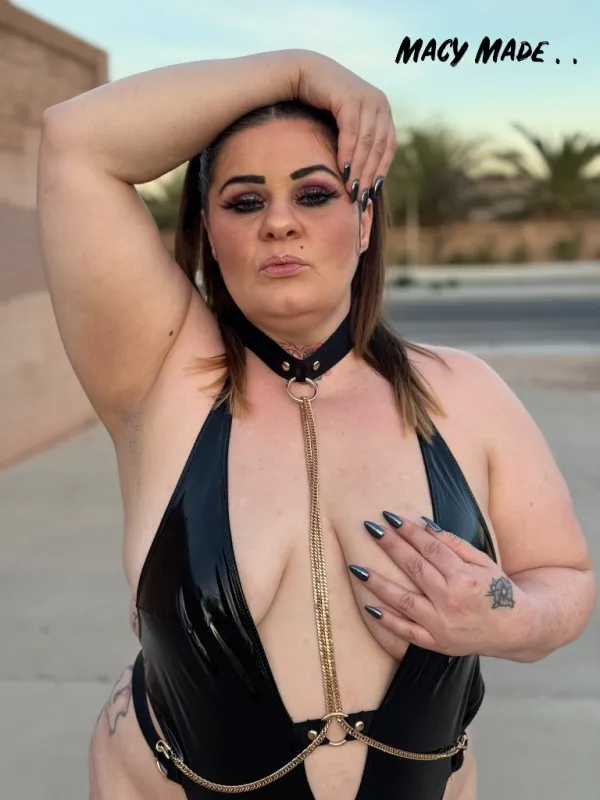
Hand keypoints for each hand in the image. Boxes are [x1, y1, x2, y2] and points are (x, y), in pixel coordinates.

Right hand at [295, 50, 396, 202]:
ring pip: (367, 142)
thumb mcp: (346, 125)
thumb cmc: (323, 105)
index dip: (380, 172)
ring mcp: (367, 99)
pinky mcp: (350, 98)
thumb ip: (359, 143)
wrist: (304, 75)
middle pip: (379, 147)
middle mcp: (380, 104)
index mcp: (383, 112)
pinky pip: (352, 132)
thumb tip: (364, 176)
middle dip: (369, 175)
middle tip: (360, 197)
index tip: (371, 193)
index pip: (388, 148)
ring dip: (359, 168)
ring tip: (351, 189)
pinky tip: (342, 169)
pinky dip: (348, 153)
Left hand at [350, 513, 534, 657]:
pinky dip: (387, 621)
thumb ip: (453, 544)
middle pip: (414, 568)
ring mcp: (442, 624)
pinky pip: (407, 632)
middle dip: (390, 546)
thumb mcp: (482, 561)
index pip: (429, 548)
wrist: (517, 629)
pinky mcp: (437, 643)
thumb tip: (424, 525)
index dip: (408, 531)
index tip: (389, 518)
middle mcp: (451, 600)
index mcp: (464, 577)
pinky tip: (368, 607)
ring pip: (404, 601)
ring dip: (378, 583)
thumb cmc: (498, 589)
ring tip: (357, 568)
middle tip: (370, 529)